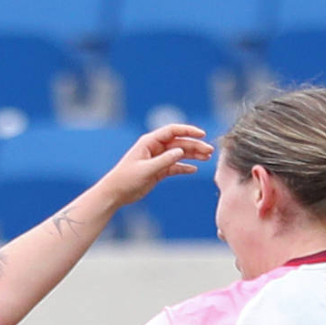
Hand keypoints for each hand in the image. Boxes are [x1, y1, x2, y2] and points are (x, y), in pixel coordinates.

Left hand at [95, 124, 212, 207]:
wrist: (116, 193)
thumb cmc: (126, 179)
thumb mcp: (146, 170)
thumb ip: (164, 160)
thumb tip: (181, 152)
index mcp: (149, 142)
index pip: (172, 131)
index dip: (188, 131)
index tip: (202, 135)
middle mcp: (155, 148)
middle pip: (179, 143)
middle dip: (195, 145)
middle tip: (210, 151)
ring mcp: (157, 159)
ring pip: (179, 154)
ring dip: (193, 155)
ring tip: (207, 158)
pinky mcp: (158, 171)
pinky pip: (175, 167)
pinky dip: (184, 167)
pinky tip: (194, 169)